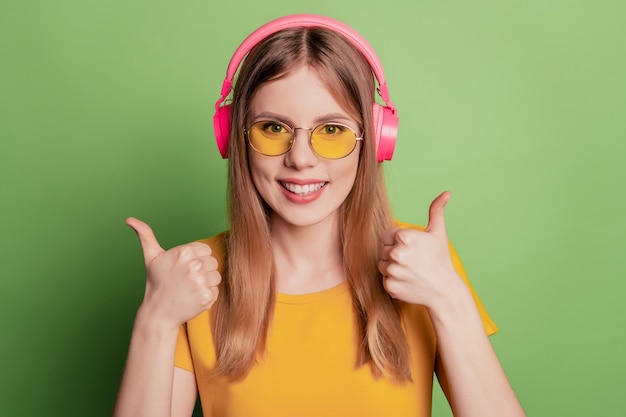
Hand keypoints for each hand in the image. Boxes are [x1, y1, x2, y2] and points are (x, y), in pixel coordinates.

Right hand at [126, 217, 220, 326]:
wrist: (158, 312)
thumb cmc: (156, 283)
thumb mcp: (151, 257)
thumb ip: (145, 235)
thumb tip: (129, 219)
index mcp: (184, 252)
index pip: (206, 250)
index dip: (196, 259)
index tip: (184, 269)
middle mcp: (193, 265)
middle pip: (213, 262)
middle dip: (202, 270)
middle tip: (186, 280)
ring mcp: (200, 282)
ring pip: (216, 276)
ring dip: (206, 283)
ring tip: (190, 288)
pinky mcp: (206, 296)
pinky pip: (216, 291)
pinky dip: (207, 296)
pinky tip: (193, 298)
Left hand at [378, 191, 459, 307]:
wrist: (444, 290)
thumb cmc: (440, 259)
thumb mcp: (438, 233)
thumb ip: (436, 210)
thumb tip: (446, 192)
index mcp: (404, 236)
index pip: (386, 235)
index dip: (397, 241)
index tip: (411, 248)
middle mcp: (397, 253)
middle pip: (382, 250)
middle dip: (394, 254)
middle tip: (412, 261)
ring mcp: (393, 271)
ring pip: (381, 265)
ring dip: (392, 268)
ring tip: (410, 270)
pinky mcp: (391, 286)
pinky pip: (384, 280)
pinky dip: (393, 281)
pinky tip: (408, 281)